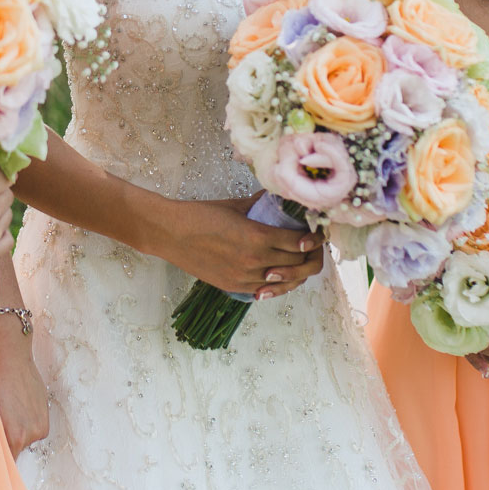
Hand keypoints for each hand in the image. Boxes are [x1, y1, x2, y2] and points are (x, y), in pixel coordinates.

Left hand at [0, 331, 48, 456]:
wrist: (8, 353)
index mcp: (10, 436)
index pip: (2, 464)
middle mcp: (28, 435)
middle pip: (12, 454)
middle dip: (3, 446)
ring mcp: (39, 426)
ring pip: (23, 441)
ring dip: (14, 434)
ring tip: (5, 412)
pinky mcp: (45, 418)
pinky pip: (32, 430)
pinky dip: (24, 424)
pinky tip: (15, 407)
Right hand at [154, 195, 322, 297]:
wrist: (170, 234)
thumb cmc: (200, 215)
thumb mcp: (235, 206)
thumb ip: (261, 205)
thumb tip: (280, 198)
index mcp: (258, 237)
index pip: (300, 243)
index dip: (315, 239)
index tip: (318, 233)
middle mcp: (255, 261)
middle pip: (299, 266)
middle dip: (312, 256)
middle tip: (314, 247)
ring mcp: (244, 278)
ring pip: (286, 283)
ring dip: (297, 273)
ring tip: (300, 261)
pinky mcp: (234, 287)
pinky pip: (266, 291)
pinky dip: (277, 283)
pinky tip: (279, 273)